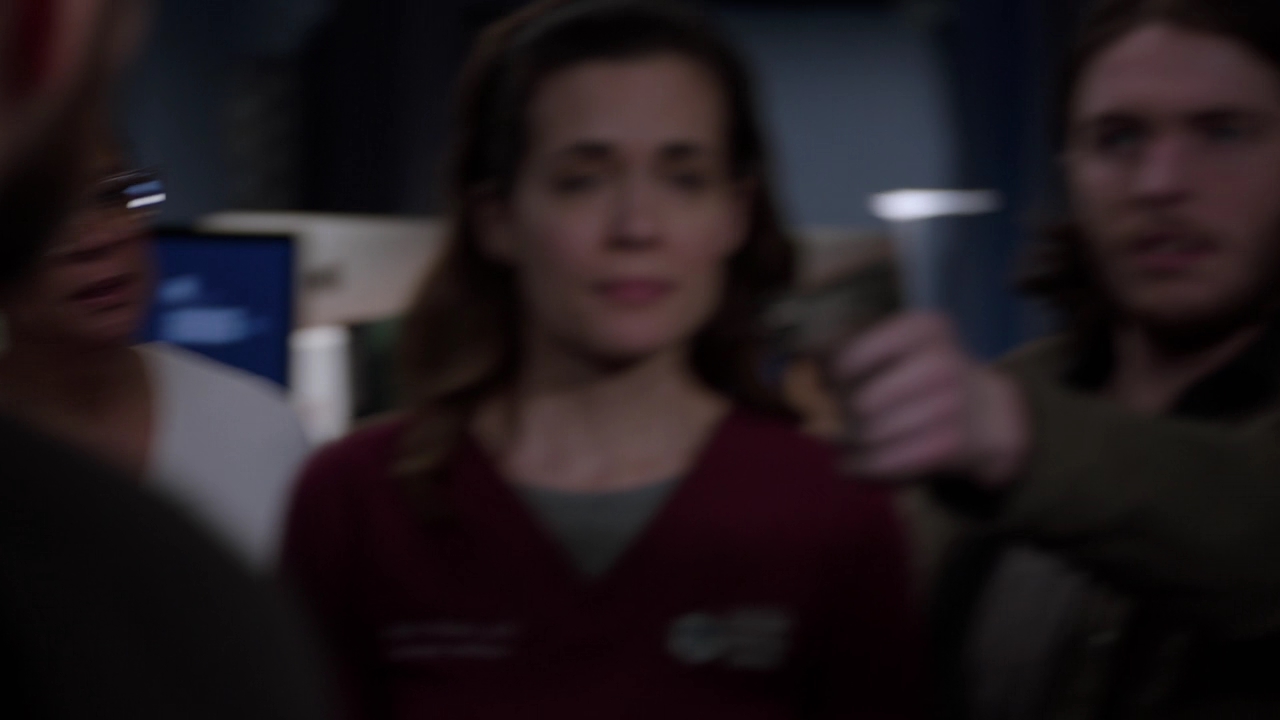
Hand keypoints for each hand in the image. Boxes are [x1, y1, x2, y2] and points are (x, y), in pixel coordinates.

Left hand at [832, 312, 1029, 486]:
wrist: (989, 412)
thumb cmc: (925, 374)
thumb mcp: (901, 344)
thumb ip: (851, 345)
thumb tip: (806, 356)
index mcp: (922, 329)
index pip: (849, 357)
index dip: (828, 377)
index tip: (826, 385)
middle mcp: (939, 363)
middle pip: (858, 402)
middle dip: (837, 416)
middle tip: (831, 419)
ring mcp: (949, 405)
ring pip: (869, 435)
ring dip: (844, 446)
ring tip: (838, 444)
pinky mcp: (949, 445)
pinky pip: (886, 462)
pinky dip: (861, 467)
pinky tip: (852, 464)